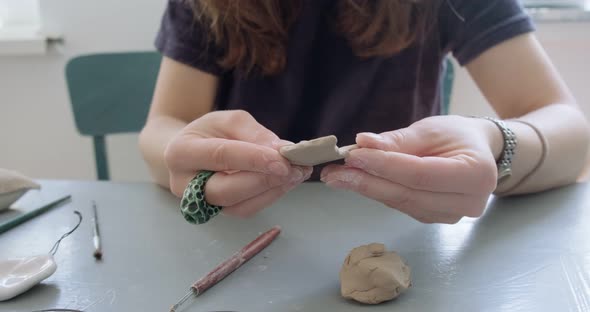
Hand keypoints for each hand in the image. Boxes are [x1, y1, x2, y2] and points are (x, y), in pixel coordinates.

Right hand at [164, 110, 311, 216]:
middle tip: (295, 169)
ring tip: (298, 173)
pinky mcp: (219, 212)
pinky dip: (270, 196)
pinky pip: (247, 209)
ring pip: (239, 206)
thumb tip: (282, 150)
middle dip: (265, 181)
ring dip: (273, 191)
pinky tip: (287, 181)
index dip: (254, 159)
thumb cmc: (210, 132)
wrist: (194, 151)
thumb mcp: (229, 121)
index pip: (220, 156)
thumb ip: (254, 134)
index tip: (284, 160)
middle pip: (226, 190)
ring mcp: (200, 203)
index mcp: (181, 152)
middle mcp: (184, 184)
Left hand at [321, 115, 500, 223]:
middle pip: (408, 194)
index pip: (419, 174)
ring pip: (401, 203)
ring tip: (337, 175)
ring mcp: (452, 216)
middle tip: (332, 172)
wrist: (477, 151)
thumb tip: (363, 143)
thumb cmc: (456, 135)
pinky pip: (402, 205)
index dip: (383, 165)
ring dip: (366, 188)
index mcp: (476, 175)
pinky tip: (357, 181)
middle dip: (366, 181)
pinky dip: (378, 192)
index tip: (353, 155)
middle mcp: (468, 202)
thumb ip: (397, 141)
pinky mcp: (435, 218)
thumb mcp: (430, 129)